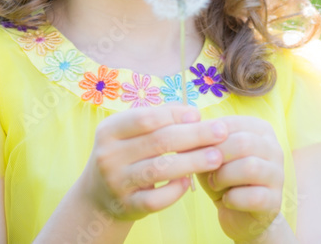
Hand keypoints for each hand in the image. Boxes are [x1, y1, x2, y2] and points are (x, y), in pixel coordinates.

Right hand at [79, 103, 228, 221]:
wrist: (99, 195)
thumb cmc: (126, 154)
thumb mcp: (131, 131)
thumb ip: (160, 118)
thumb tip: (193, 114)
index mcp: (110, 130)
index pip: (147, 118)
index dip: (176, 115)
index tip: (199, 114)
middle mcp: (109, 156)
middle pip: (159, 142)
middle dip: (195, 136)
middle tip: (221, 132)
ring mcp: (116, 183)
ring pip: (159, 170)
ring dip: (192, 162)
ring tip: (217, 157)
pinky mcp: (127, 206)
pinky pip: (156, 199)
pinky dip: (174, 191)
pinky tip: (188, 183)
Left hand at [195, 116, 285, 242]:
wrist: (239, 215)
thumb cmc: (224, 179)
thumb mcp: (211, 157)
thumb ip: (203, 143)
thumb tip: (188, 129)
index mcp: (260, 130)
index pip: (231, 124)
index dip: (207, 138)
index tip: (193, 151)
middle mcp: (274, 148)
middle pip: (243, 143)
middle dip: (216, 157)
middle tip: (206, 170)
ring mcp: (278, 175)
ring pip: (250, 167)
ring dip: (223, 177)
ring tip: (215, 184)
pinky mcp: (274, 201)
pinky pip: (253, 196)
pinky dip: (233, 199)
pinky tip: (227, 201)